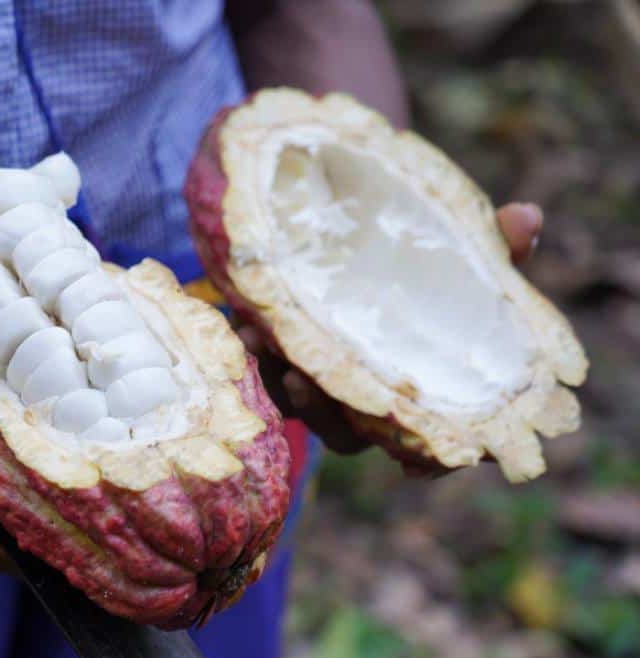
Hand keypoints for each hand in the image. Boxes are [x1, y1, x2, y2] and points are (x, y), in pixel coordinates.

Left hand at [240, 202, 543, 453]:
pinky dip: (252, 355)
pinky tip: (242, 321)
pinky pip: (266, 380)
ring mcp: (328, 393)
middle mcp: (374, 407)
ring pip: (304, 411)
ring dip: (282, 384)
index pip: (434, 447)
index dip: (429, 463)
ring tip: (262, 340)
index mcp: (426, 395)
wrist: (352, 260)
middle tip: (303, 377)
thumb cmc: (424, 277)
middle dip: (325, 411)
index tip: (416, 467)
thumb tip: (526, 215)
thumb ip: (489, 249)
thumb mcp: (457, 263)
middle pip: (351, 434)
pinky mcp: (286, 371)